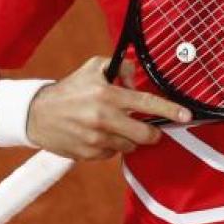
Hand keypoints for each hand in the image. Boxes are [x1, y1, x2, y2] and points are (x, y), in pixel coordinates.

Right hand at [25, 56, 191, 159]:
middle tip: (150, 129)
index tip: (186, 115)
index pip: (146, 103)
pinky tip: (97, 135)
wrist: (37, 114)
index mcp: (107, 94)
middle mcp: (103, 118)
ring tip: (111, 127)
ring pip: (129, 146)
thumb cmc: (70, 89)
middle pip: (144, 135)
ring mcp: (96, 139)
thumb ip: (121, 68)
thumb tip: (138, 83)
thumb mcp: (94, 68)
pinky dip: (110, 146)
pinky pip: (111, 154)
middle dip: (152, 133)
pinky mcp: (89, 155)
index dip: (169, 110)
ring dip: (127, 138)